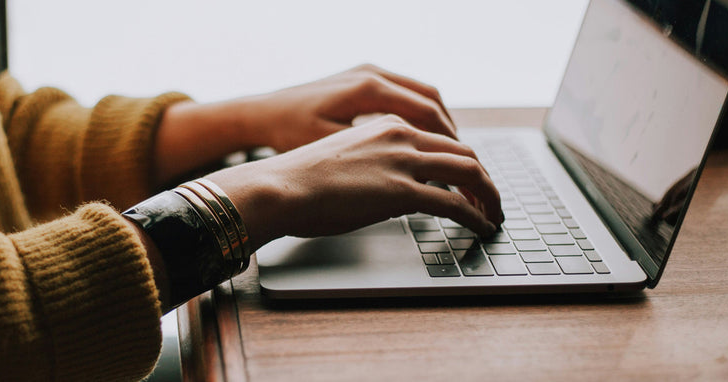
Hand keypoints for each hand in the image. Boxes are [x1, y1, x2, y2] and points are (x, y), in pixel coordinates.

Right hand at [204, 115, 502, 248]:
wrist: (279, 187)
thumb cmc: (299, 180)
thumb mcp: (343, 159)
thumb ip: (373, 165)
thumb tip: (387, 189)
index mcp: (385, 125)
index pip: (440, 139)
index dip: (462, 161)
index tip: (469, 181)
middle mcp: (400, 135)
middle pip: (463, 152)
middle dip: (484, 179)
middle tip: (490, 200)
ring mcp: (403, 162)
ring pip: (469, 172)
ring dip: (489, 196)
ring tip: (493, 215)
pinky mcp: (402, 191)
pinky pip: (455, 203)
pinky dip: (476, 216)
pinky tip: (481, 227)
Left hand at [235, 64, 458, 151]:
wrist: (260, 113)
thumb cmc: (288, 134)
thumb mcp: (333, 150)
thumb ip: (374, 160)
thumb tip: (415, 179)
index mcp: (369, 89)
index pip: (428, 115)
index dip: (450, 145)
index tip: (464, 169)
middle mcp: (372, 74)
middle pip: (432, 102)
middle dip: (452, 135)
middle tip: (467, 165)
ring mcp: (367, 73)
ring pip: (422, 95)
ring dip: (440, 124)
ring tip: (451, 154)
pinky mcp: (361, 78)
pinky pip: (405, 93)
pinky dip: (421, 115)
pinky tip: (422, 140)